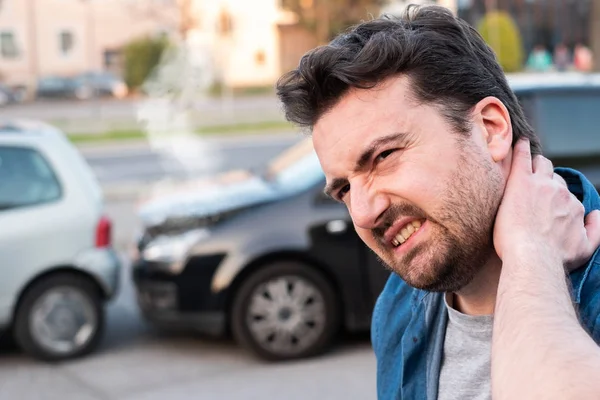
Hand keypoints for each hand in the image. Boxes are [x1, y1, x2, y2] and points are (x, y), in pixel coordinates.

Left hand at [493, 138, 599, 271]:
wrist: (533, 257)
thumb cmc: (555, 257)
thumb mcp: (586, 248)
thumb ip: (596, 230)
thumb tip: (597, 214)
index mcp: (573, 205)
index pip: (565, 193)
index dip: (555, 195)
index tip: (547, 198)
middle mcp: (560, 192)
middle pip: (554, 176)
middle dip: (547, 177)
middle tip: (535, 181)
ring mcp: (540, 184)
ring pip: (541, 164)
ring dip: (536, 163)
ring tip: (528, 163)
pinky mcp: (520, 182)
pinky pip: (522, 157)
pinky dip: (522, 148)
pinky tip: (519, 143)